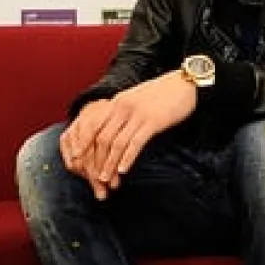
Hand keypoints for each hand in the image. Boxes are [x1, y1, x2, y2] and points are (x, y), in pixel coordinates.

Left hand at [62, 72, 197, 197]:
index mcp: (116, 103)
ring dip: (109, 164)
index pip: (93, 127)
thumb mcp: (136, 100)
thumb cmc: (163, 94)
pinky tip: (123, 171)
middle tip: (94, 179)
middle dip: (96, 161)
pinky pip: (135, 143)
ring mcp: (137, 114)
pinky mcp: (152, 121)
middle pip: (102, 138)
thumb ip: (123, 114)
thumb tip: (113, 133)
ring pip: (116, 143)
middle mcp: (122, 107)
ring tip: (106, 180)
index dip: (84, 146)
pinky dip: (127, 159)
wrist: (185, 83)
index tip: (78, 161)